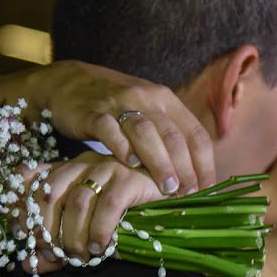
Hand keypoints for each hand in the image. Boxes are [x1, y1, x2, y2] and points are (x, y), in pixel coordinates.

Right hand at [0, 61, 215, 196]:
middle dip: (184, 168)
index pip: (195, 133)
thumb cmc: (117, 106)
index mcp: (167, 101)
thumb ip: (168, 137)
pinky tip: (130, 164)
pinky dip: (122, 147)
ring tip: (166, 187)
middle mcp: (147, 99)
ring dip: (159, 162)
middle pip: (173, 136)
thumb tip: (194, 176)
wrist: (70, 83)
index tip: (206, 190)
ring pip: (146, 132)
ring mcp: (119, 104)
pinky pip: (110, 129)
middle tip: (187, 194)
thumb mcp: (148, 112)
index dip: (204, 163)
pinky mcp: (93, 112)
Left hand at [17, 152, 163, 272]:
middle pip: (50, 193)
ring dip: (75, 236)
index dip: (22, 209)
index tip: (24, 237)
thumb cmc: (126, 217)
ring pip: (78, 202)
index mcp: (69, 170)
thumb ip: (57, 245)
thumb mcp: (86, 230)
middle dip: (48, 229)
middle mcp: (84, 163)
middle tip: (56, 254)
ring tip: (82, 256)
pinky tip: (101, 247)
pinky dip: (100, 230)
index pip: (33, 181)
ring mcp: (108, 168)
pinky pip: (109, 205)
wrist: (172, 203)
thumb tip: (26, 265)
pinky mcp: (131, 179)